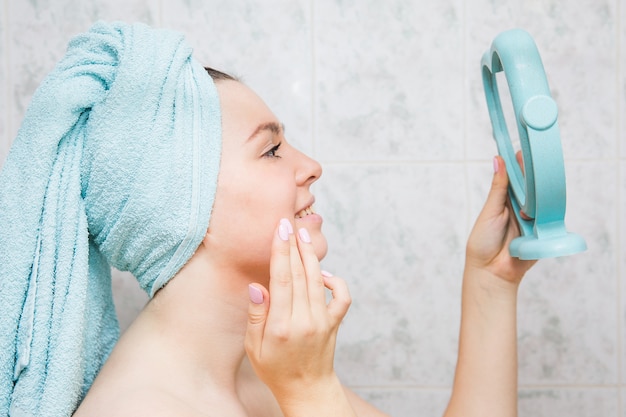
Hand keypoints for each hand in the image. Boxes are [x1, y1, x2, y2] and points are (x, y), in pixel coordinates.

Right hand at [245, 218, 352, 413]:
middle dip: (294, 245)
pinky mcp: (335, 323)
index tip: (279, 229)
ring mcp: (323, 321)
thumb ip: (256, 315)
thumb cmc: (275, 369)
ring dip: (310, 254)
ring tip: (302, 234)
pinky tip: (321, 272)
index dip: (280, 251)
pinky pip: (341, 296)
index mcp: (280, 326)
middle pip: (300, 273)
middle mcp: (304, 320)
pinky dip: (334, 279)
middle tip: (289, 222)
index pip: (282, 279)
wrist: (307, 390)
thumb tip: (257, 286)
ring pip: (317, 279)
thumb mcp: (254, 347)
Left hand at [465, 155, 535, 284]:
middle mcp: (520, 208)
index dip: (519, 166)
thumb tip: (498, 159)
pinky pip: (549, 219)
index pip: (515, 179)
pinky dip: (548, 213)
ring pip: (541, 202)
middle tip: (535, 160)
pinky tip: (546, 206)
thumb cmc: (483, 241)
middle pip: (531, 188)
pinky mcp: (542, 233)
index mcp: (504, 201)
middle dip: (533, 176)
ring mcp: (532, 220)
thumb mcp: (490, 210)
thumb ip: (498, 187)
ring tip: (537, 185)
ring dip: (538, 196)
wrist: (491, 271)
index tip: (523, 150)